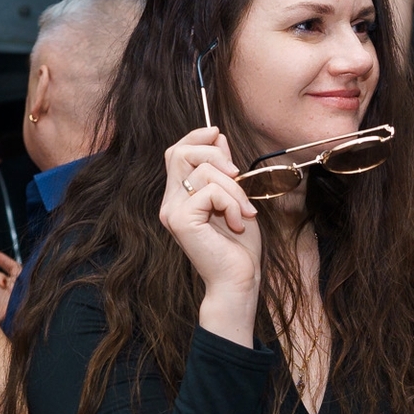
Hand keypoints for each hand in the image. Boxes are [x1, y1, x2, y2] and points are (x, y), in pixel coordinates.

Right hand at [159, 126, 260, 299]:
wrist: (238, 280)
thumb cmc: (238, 247)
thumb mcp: (234, 199)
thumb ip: (223, 170)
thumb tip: (217, 137)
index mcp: (179, 197)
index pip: (176, 152)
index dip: (196, 137)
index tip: (217, 133)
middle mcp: (170, 203)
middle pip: (181, 152)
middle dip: (216, 156)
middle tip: (238, 177)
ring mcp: (172, 211)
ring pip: (202, 171)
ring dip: (233, 188)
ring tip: (244, 212)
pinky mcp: (181, 220)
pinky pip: (211, 191)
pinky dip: (232, 203)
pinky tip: (238, 223)